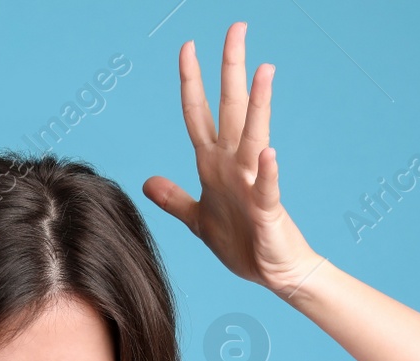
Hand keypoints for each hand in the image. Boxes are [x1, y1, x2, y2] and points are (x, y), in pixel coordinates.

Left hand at [143, 23, 321, 300]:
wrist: (272, 272)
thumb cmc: (241, 243)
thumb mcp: (197, 220)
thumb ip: (174, 198)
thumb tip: (146, 181)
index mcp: (213, 166)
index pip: (198, 114)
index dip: (191, 82)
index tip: (188, 46)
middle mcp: (233, 166)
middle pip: (230, 109)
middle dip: (231, 69)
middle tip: (237, 28)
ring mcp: (252, 185)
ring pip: (253, 137)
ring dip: (258, 105)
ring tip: (263, 70)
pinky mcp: (267, 210)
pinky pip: (266, 188)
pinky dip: (267, 172)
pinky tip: (269, 153)